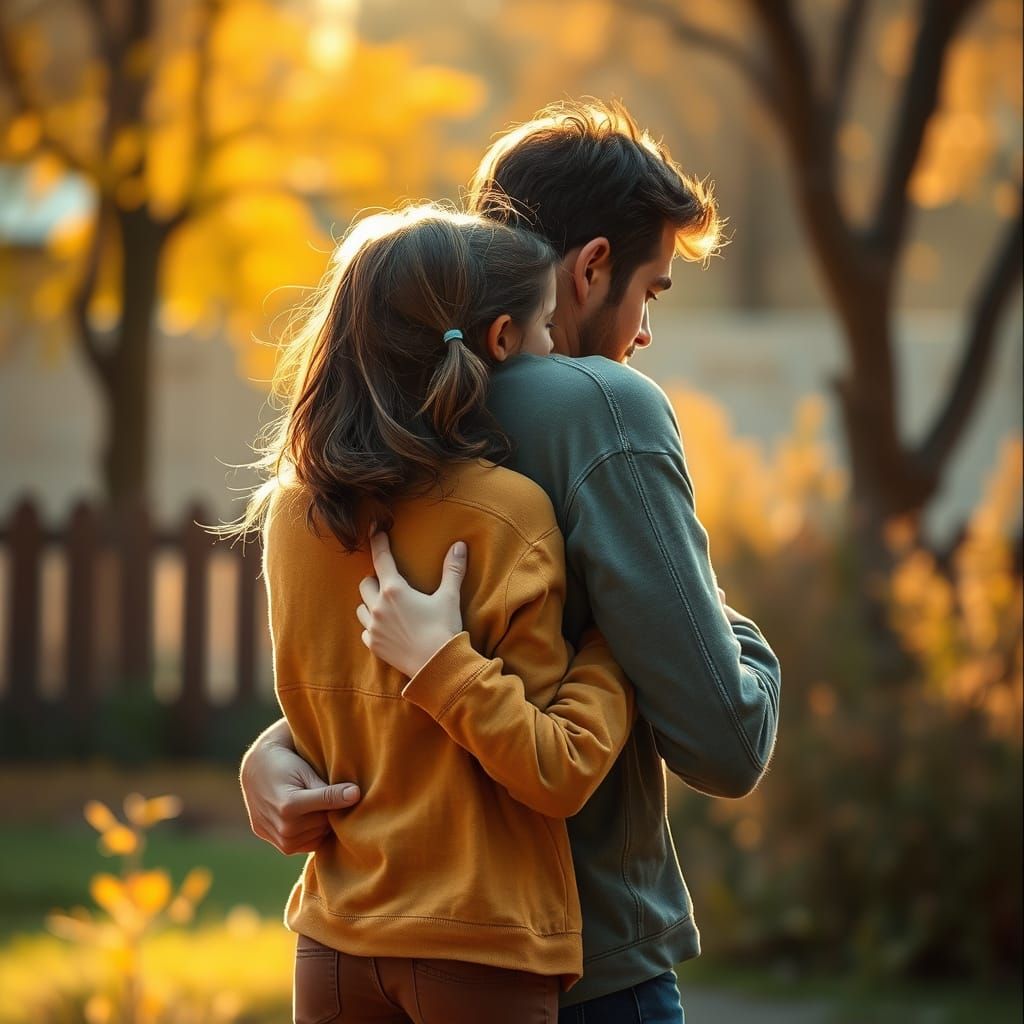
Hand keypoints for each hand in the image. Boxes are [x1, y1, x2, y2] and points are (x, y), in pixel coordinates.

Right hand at [240, 719, 360, 854]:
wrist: (256, 771)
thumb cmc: (286, 764)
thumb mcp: (306, 771)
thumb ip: (329, 788)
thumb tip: (355, 795)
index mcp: (289, 806)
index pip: (331, 806)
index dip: (343, 796)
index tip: (354, 790)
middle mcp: (283, 828)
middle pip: (325, 824)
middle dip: (331, 810)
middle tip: (330, 794)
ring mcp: (279, 840)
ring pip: (318, 836)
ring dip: (322, 822)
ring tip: (317, 804)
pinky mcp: (279, 845)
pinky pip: (307, 843)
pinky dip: (312, 832)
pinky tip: (308, 816)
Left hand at [356, 532, 466, 677]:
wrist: (437, 666)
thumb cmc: (443, 629)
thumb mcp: (448, 597)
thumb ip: (452, 570)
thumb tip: (459, 546)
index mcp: (394, 590)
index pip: (381, 559)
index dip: (378, 543)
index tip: (375, 530)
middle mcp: (378, 607)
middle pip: (365, 584)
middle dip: (376, 580)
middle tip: (391, 583)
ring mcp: (373, 627)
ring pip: (362, 607)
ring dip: (370, 603)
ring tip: (385, 606)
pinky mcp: (373, 645)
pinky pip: (365, 630)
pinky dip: (372, 626)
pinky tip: (386, 628)